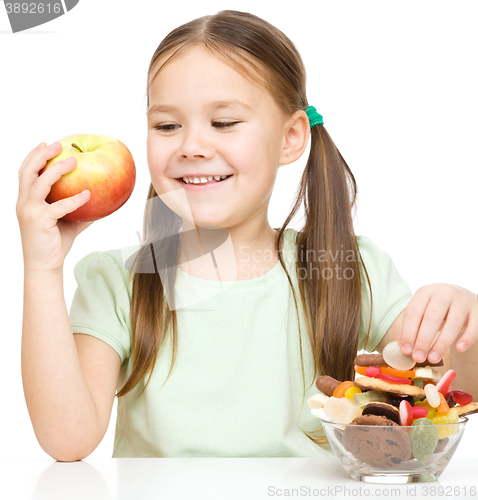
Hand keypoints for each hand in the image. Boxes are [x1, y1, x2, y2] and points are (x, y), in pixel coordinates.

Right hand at [16, 141, 92, 272]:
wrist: (44, 265)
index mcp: (27, 201)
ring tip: (74, 160)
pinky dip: (74, 199)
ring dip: (56, 169)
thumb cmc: (55, 244)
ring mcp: (30, 211)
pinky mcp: (39, 221)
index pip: (26, 173)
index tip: (46, 143)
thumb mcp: (68, 223)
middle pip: (27, 171)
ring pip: (40, 182)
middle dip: (41, 154)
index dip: (34, 156)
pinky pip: (59, 206)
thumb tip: (100, 200)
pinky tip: (88, 194)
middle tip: (58, 144)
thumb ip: (78, 210)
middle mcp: (24, 203)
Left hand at [399, 283, 477, 362]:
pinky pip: (474, 326)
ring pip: (453, 323)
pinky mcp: (477, 309)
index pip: (413, 312)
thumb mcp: (424, 311)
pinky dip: (466, 338)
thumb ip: (413, 327)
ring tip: (433, 358)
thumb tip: (402, 348)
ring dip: (441, 344)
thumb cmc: (439, 309)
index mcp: (425, 292)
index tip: (406, 350)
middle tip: (418, 357)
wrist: (465, 298)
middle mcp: (444, 292)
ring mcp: (463, 300)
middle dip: (423, 340)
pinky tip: (458, 349)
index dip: (408, 332)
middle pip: (432, 317)